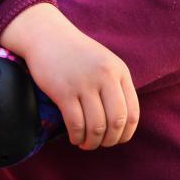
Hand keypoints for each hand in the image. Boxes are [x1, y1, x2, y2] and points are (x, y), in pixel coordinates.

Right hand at [0, 3, 139, 150]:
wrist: (47, 36)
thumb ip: (116, 86)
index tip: (117, 139)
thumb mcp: (104, 63)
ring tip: (86, 143)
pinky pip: (76, 124)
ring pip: (96, 126)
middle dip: (110, 140)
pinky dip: (77, 137)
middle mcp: (105, 76)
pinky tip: (75, 137)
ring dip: (92, 142)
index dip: (126, 133)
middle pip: (116, 122)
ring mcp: (84, 83)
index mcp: (119, 70)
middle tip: (101, 143)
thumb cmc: (77, 54)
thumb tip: (122, 123)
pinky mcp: (64, 91)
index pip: (132, 112)